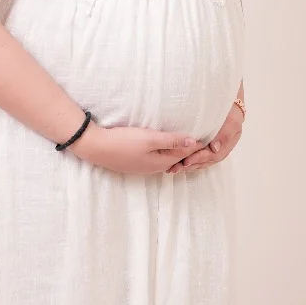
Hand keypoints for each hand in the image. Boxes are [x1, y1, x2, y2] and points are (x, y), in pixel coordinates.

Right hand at [70, 121, 203, 176]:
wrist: (95, 147)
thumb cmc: (123, 141)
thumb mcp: (149, 138)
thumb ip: (172, 140)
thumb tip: (195, 142)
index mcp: (160, 162)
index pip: (185, 155)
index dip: (197, 146)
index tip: (210, 136)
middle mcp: (154, 168)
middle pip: (177, 159)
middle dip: (190, 151)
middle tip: (203, 139)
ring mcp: (143, 167)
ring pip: (167, 160)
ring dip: (177, 152)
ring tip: (187, 141)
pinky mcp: (135, 163)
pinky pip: (157, 159)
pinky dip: (165, 153)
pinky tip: (164, 146)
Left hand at [166, 102, 243, 173]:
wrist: (227, 91)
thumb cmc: (228, 104)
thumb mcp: (231, 118)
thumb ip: (225, 133)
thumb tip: (214, 148)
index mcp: (229, 140)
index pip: (214, 155)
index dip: (200, 159)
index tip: (186, 161)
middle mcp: (223, 144)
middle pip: (208, 159)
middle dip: (192, 164)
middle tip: (177, 168)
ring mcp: (216, 142)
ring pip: (203, 157)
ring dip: (190, 163)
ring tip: (175, 168)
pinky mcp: (208, 138)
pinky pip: (200, 151)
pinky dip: (190, 156)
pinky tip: (179, 159)